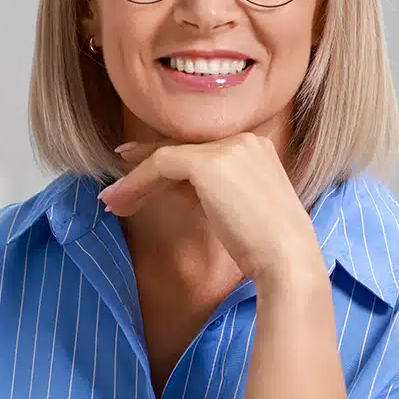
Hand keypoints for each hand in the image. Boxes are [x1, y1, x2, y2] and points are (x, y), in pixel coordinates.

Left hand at [97, 133, 323, 283]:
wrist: (287, 258)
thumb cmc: (267, 246)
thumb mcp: (237, 209)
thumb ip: (210, 191)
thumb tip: (172, 187)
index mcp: (255, 148)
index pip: (200, 150)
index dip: (164, 158)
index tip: (137, 167)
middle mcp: (243, 140)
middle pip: (182, 149)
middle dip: (144, 167)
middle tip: (117, 183)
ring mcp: (227, 148)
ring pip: (167, 157)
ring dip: (135, 181)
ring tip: (112, 201)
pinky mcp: (209, 162)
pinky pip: (160, 165)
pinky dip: (136, 183)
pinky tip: (120, 200)